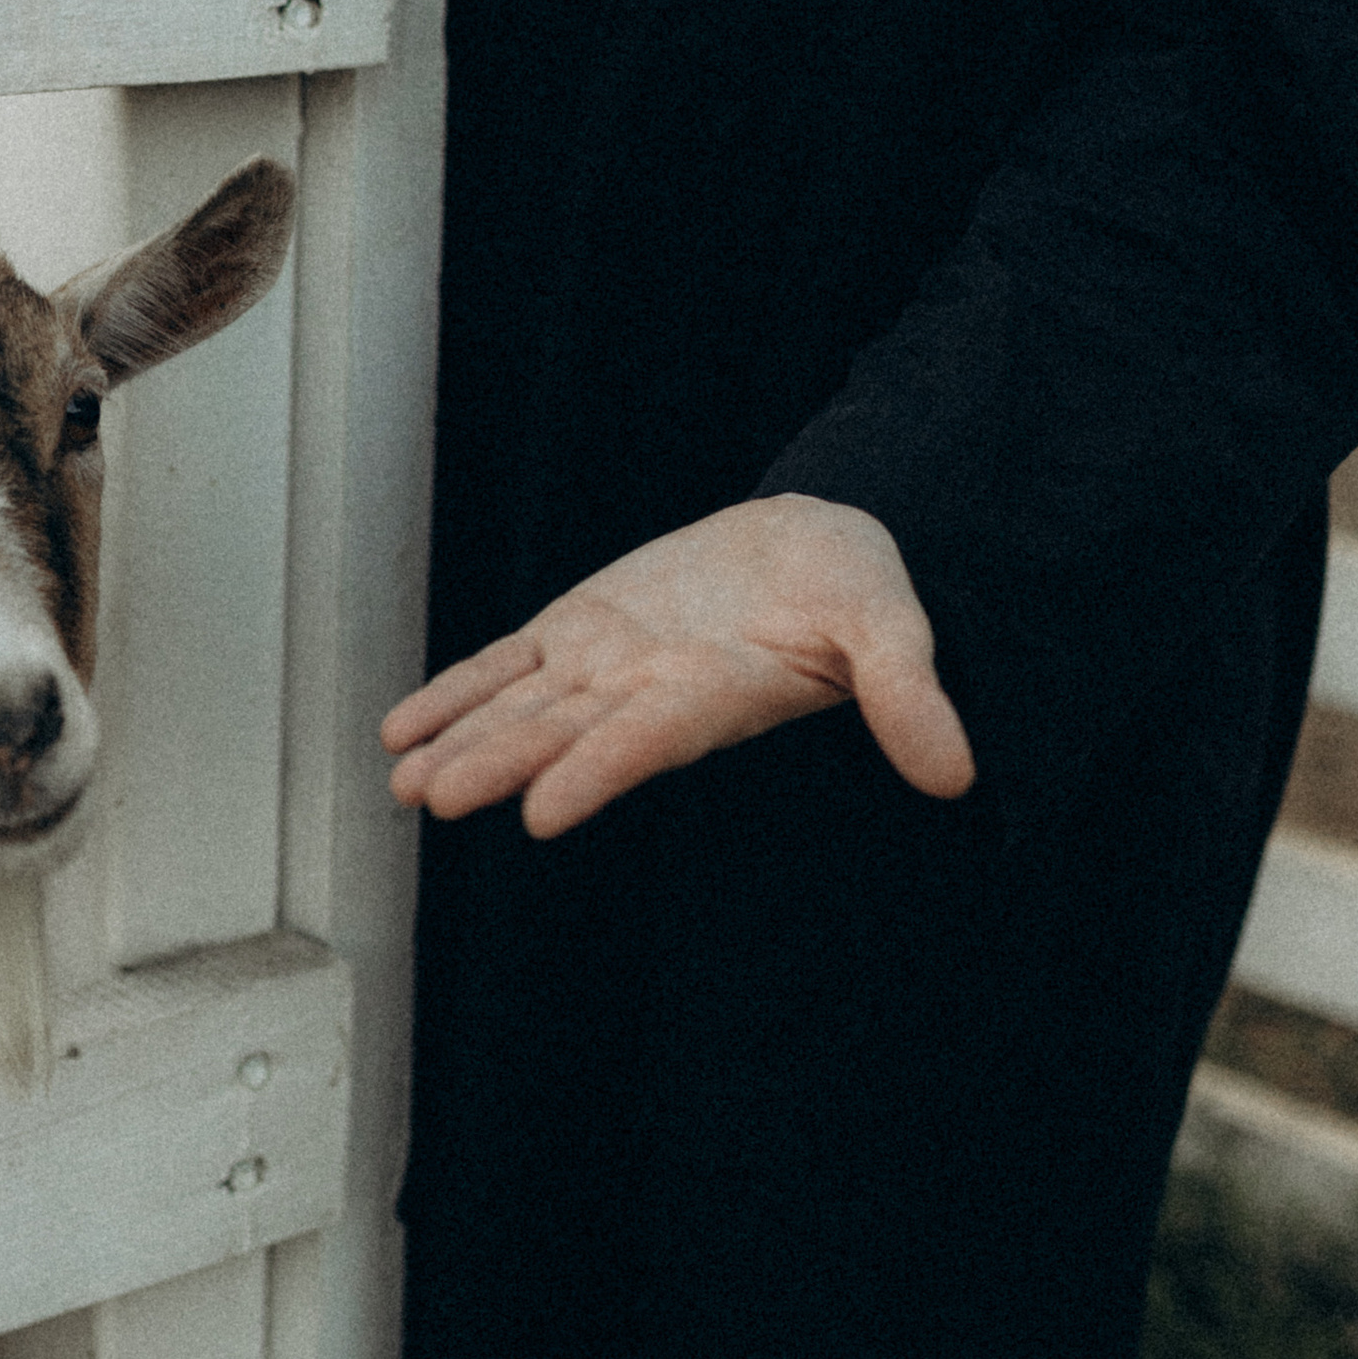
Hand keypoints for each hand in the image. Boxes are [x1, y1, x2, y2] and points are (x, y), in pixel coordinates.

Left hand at [383, 495, 976, 839]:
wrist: (818, 548)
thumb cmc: (857, 591)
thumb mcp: (891, 628)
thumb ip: (907, 694)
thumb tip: (957, 773)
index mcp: (714, 696)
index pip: (646, 740)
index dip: (593, 772)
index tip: (541, 810)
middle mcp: (648, 693)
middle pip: (563, 734)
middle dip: (497, 763)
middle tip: (434, 798)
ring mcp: (607, 664)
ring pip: (522, 707)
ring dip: (460, 740)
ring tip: (401, 781)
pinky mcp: (581, 630)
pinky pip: (505, 663)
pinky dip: (455, 691)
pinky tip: (400, 727)